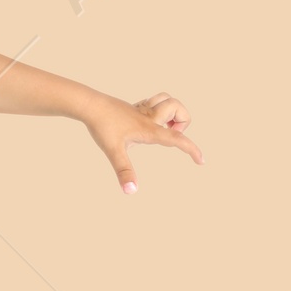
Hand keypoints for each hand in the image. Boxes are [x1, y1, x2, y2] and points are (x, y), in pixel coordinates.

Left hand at [82, 91, 201, 193]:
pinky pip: (155, 102)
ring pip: (168, 99)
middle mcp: (150, 117)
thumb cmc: (103, 127)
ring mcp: (143, 110)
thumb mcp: (113, 151)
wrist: (90, 105)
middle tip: (169, 134)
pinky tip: (146, 121)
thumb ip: (124, 171)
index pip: (177, 139)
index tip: (200, 161)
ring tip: (161, 125)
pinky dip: (159, 109)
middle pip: (179, 109)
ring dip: (172, 111)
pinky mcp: (135, 107)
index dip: (191, 150)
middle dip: (183, 122)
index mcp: (149, 130)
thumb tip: (131, 191)